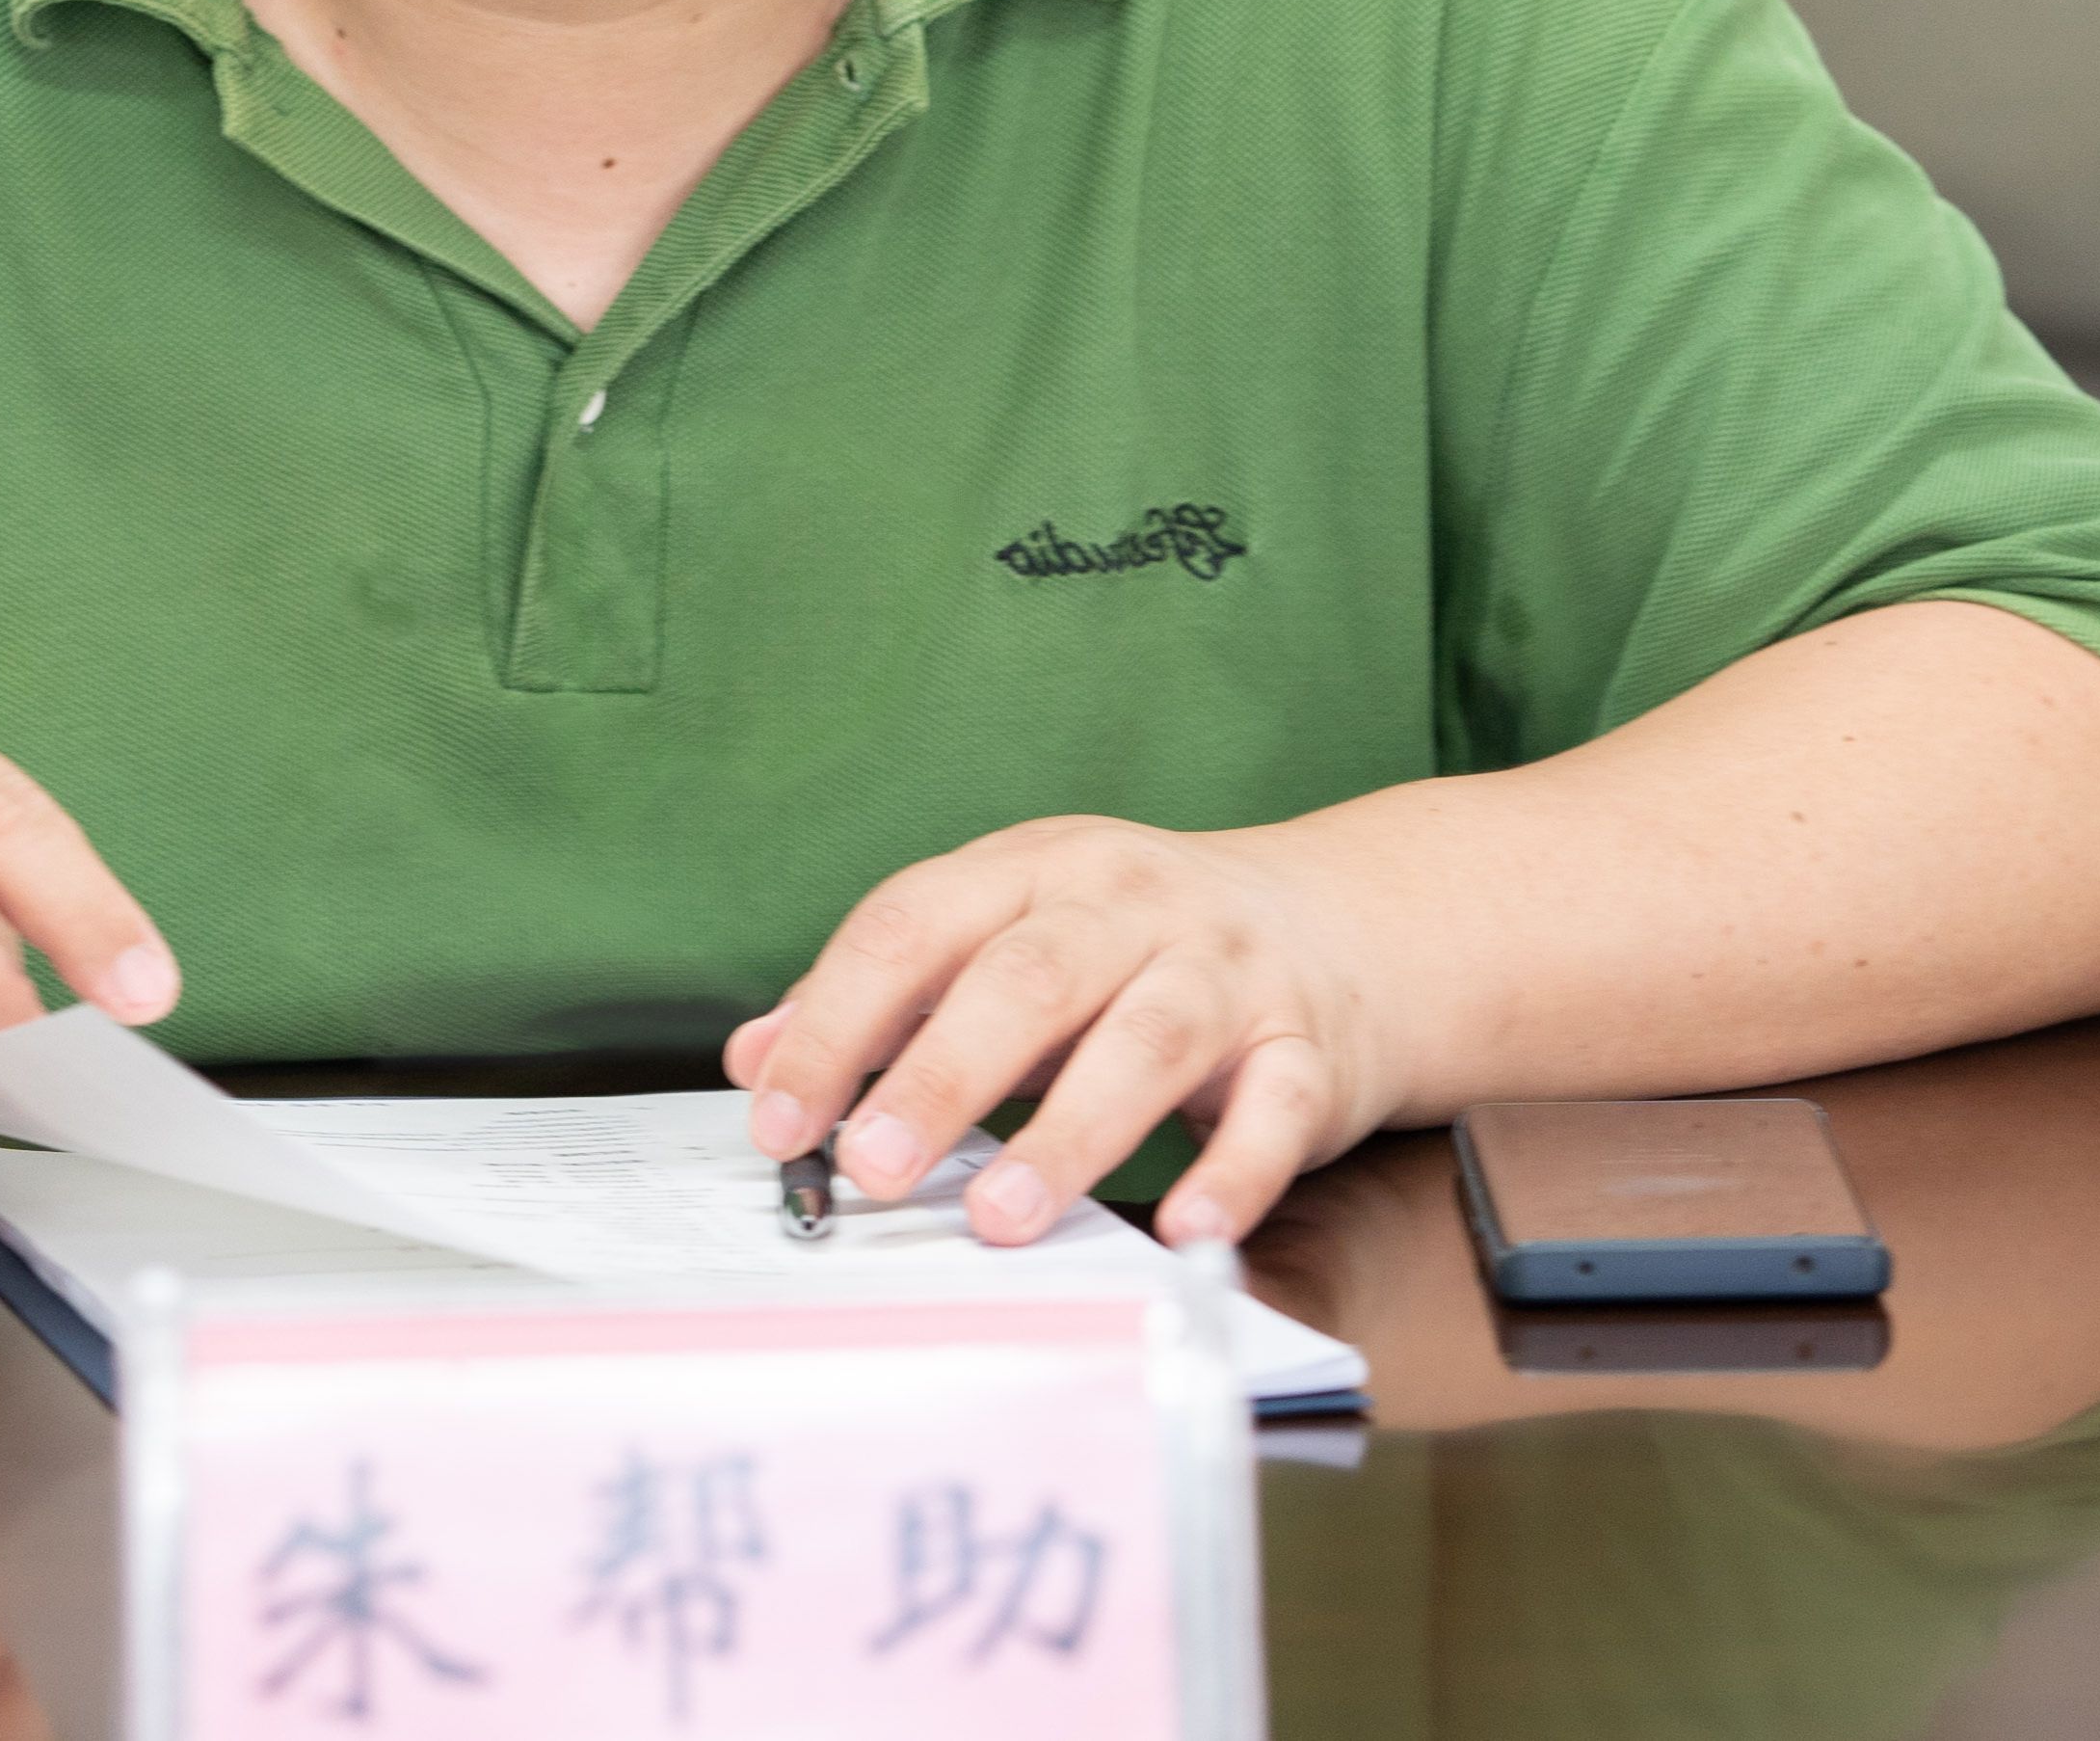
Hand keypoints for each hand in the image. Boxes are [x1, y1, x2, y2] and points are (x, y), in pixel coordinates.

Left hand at [722, 816, 1384, 1250]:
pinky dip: (1232, 1174)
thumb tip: (758, 1059)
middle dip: (942, 1074)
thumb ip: (888, 996)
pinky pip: (1274, 1110)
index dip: (837, 1022)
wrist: (1342, 922)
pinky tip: (1185, 1231)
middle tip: (875, 1165)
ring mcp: (1225, 971)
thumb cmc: (1138, 945)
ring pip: (1144, 1042)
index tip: (777, 1116)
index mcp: (1036, 867)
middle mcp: (1130, 904)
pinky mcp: (1306, 1048)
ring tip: (999, 1214)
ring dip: (1068, 1133)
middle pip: (1026, 978)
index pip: (913, 927)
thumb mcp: (1007, 934)